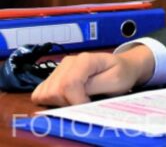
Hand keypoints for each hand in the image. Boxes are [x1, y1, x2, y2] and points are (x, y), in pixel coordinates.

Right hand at [31, 45, 154, 106]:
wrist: (123, 67)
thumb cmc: (121, 74)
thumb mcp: (115, 81)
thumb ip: (94, 87)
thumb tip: (76, 96)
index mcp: (84, 60)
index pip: (68, 84)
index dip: (75, 101)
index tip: (88, 106)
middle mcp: (68, 62)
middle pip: (54, 91)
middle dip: (68, 104)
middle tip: (84, 103)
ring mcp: (59, 69)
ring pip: (44, 94)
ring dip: (59, 104)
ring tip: (77, 101)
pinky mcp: (54, 77)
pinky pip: (40, 94)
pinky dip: (50, 102)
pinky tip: (67, 100)